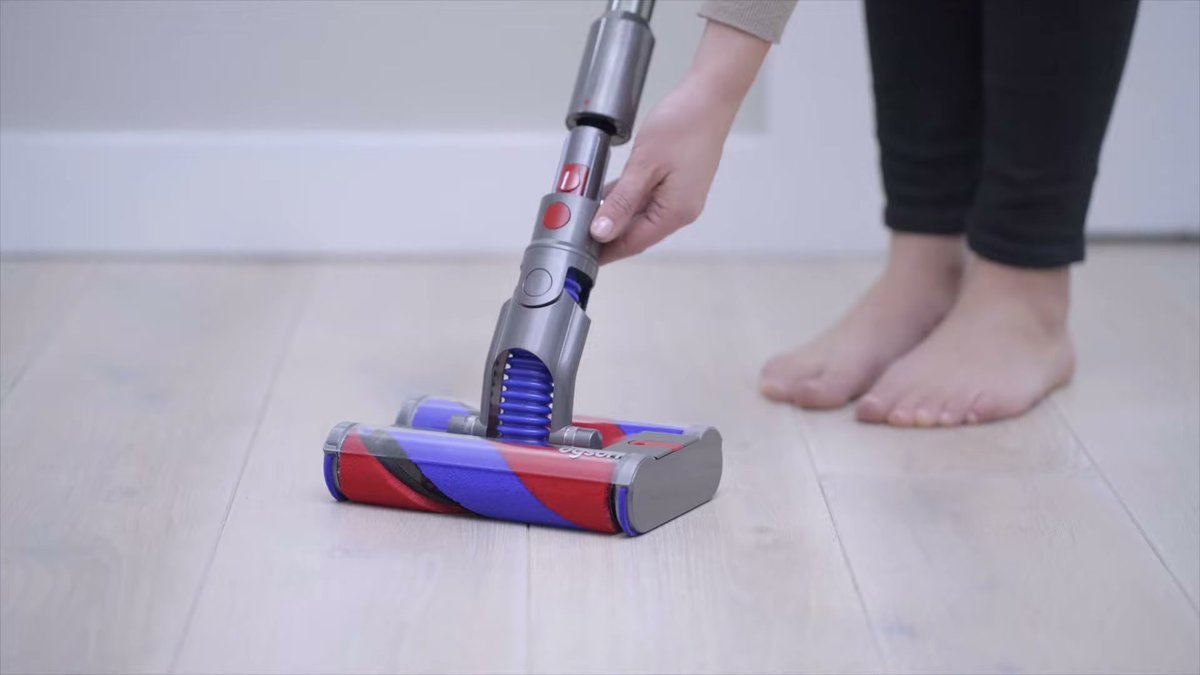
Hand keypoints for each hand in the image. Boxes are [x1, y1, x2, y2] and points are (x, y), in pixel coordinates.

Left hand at [590, 21, 770, 263]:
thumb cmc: (682, 125)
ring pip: (641, 217)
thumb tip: (601, 232)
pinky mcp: (678, 184)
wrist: (710, 97)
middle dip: (607, 236)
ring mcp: (681, 198)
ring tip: (585, 216)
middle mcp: (681, 211)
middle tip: (576, 234)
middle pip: (637, 233)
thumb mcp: (644, 165)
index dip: (606, 252)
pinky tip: (605, 196)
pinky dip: (626, 201)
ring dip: (615, 217)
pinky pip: (647, 201)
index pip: (633, 243)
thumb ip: (621, 201)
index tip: (581, 256)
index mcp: (675, 212)